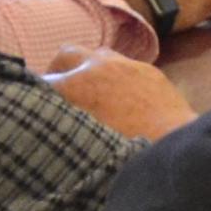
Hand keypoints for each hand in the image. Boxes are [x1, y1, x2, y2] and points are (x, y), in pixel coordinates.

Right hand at [34, 49, 188, 140]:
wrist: (175, 148)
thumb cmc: (124, 156)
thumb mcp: (81, 141)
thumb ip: (62, 123)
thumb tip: (51, 119)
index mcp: (76, 85)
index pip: (42, 83)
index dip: (36, 95)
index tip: (36, 105)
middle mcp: (98, 66)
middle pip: (66, 55)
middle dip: (59, 70)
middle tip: (59, 91)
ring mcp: (127, 65)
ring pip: (98, 54)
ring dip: (90, 68)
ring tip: (91, 90)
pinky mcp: (150, 71)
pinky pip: (126, 66)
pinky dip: (117, 77)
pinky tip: (121, 95)